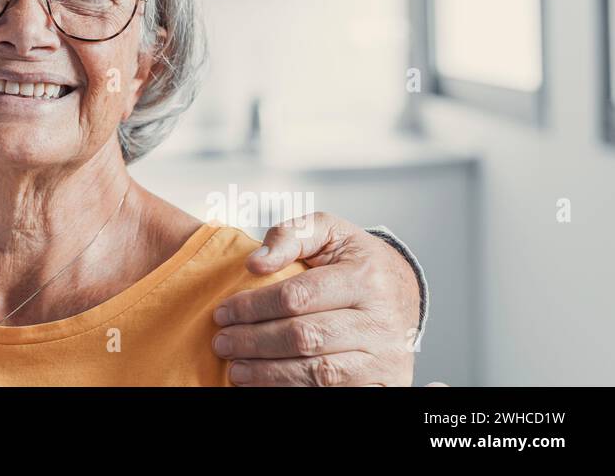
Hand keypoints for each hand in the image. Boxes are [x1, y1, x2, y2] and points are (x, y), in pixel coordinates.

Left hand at [211, 212, 420, 385]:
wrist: (402, 290)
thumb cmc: (354, 259)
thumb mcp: (326, 230)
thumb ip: (289, 236)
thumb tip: (255, 263)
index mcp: (365, 278)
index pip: (298, 296)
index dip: (254, 307)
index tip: (223, 312)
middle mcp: (380, 322)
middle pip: (305, 338)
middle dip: (254, 342)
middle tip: (222, 343)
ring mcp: (385, 358)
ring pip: (319, 374)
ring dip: (270, 374)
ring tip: (236, 369)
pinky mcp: (387, 383)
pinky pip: (335, 395)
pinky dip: (296, 391)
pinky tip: (267, 385)